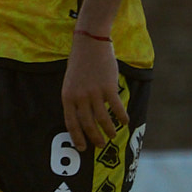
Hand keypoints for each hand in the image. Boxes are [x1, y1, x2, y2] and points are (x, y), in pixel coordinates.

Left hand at [61, 32, 126, 150]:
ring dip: (109, 130)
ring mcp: (94, 93)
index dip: (77, 138)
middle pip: (88, 125)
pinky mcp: (109, 87)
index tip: (82, 148)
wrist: (90, 43)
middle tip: (101, 145)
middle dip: (95, 138)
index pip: (71, 124)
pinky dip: (121, 116)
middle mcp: (80, 97)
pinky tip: (124, 121)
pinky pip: (116, 107)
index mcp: (67, 97)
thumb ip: (74, 99)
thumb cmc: (80, 63)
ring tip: (113, 135)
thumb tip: (82, 119)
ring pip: (103, 119)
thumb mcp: (70, 82)